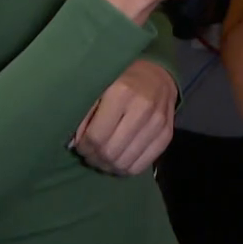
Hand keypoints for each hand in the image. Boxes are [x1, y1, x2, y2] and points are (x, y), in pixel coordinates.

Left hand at [72, 60, 177, 176]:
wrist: (157, 74)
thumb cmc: (121, 80)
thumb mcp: (99, 88)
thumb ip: (85, 114)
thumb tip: (75, 144)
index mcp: (121, 94)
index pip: (96, 136)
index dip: (84, 147)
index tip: (80, 146)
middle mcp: (142, 109)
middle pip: (111, 152)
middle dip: (95, 159)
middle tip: (90, 155)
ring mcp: (158, 123)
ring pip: (126, 162)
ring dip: (109, 166)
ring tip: (103, 159)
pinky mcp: (167, 134)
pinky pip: (143, 164)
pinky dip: (127, 168)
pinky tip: (119, 161)